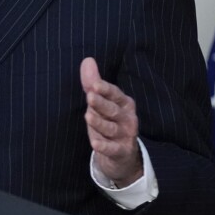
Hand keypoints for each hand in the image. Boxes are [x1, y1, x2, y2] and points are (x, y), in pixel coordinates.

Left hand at [80, 57, 142, 186]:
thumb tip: (87, 60)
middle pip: (113, 110)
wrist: (121, 154)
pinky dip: (104, 146)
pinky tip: (94, 144)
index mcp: (124, 103)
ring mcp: (125, 135)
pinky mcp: (121, 151)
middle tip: (90, 97)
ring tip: (88, 116)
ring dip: (100, 123)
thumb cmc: (108, 120)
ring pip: (111, 128)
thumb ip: (93, 82)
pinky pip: (112, 149)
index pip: (115, 94)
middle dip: (102, 104)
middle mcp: (127, 118)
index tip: (94, 84)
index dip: (105, 89)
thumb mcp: (100, 102)